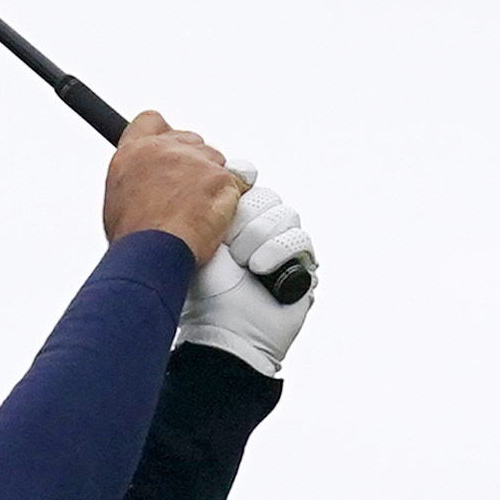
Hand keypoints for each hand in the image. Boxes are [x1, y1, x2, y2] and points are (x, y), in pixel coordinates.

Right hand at [101, 111, 251, 263]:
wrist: (151, 254)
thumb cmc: (134, 237)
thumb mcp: (119, 198)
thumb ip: (138, 178)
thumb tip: (148, 183)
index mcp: (135, 152)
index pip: (152, 122)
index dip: (166, 134)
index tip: (174, 147)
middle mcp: (165, 150)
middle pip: (192, 140)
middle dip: (196, 162)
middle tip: (192, 192)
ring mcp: (195, 161)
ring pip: (216, 160)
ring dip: (214, 181)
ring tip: (201, 212)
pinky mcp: (220, 178)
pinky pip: (238, 182)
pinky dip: (233, 198)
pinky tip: (217, 217)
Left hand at [179, 188, 321, 375]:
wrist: (222, 330)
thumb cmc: (203, 292)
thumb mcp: (197, 241)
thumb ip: (206, 208)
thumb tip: (219, 169)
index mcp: (232, 222)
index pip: (247, 186)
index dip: (240, 189)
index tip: (229, 198)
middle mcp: (258, 232)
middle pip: (266, 197)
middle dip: (246, 219)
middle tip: (230, 247)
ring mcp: (282, 248)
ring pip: (285, 215)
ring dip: (260, 237)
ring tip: (244, 263)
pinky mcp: (302, 266)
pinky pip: (300, 239)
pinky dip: (279, 250)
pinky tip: (260, 269)